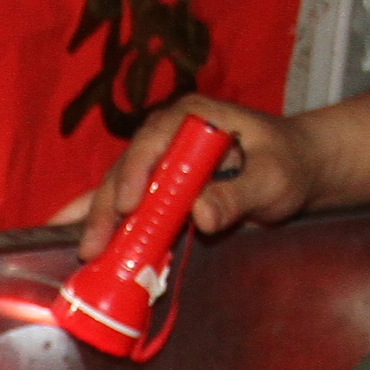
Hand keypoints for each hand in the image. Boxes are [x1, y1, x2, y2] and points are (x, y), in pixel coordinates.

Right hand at [55, 95, 317, 257]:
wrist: (297, 169)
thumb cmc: (288, 163)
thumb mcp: (271, 179)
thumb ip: (238, 194)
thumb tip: (201, 215)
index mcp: (194, 118)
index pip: (155, 139)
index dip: (136, 171)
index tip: (128, 205)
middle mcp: (169, 136)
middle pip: (128, 168)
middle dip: (107, 208)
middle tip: (94, 245)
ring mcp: (161, 162)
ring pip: (120, 188)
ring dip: (100, 221)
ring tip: (85, 251)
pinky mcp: (161, 189)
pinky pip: (128, 204)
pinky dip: (104, 221)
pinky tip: (72, 233)